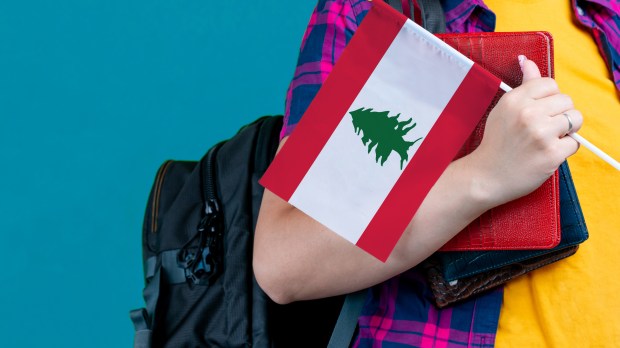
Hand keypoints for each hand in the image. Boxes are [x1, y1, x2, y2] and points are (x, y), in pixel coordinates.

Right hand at [469, 56, 582, 206]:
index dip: (549, 98)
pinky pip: (574, 143)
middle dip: (560, 115)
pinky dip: (564, 149)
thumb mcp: (503, 110)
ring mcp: (541, 134)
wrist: (487, 176)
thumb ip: (522, 85)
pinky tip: (547, 153)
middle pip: (567, 101)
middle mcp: (528, 114)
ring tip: (547, 139)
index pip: (550, 84)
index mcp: (514, 100)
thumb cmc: (496, 143)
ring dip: (566, 131)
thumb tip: (527, 60)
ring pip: (575, 120)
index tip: (540, 111)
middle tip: (543, 129)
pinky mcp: (551, 153)